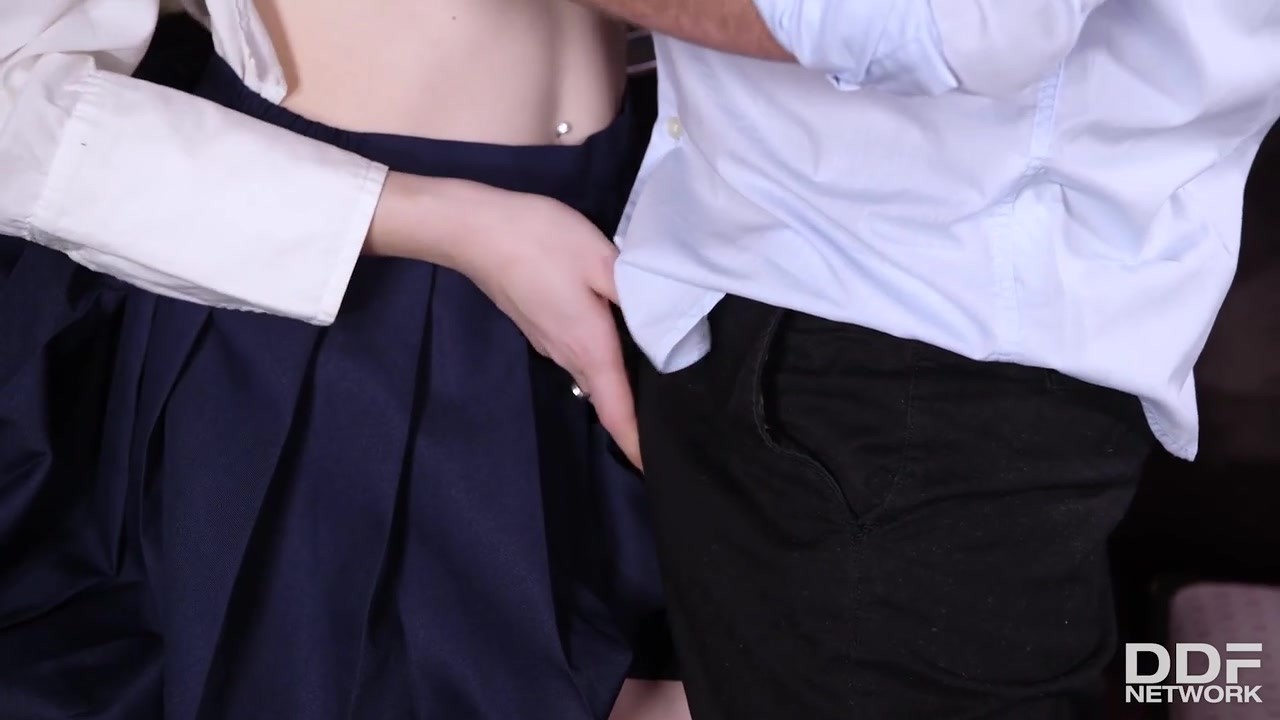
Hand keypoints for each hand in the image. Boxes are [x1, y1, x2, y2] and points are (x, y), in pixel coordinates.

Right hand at [457, 192, 641, 469]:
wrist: (475, 230)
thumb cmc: (540, 242)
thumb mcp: (601, 259)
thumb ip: (638, 293)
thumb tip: (667, 325)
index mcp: (589, 347)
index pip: (616, 413)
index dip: (637, 446)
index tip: (659, 471)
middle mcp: (568, 356)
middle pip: (607, 400)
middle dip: (636, 420)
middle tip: (675, 425)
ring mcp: (550, 343)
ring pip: (593, 376)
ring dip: (620, 388)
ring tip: (657, 385)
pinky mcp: (540, 326)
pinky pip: (580, 355)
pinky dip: (604, 361)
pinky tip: (622, 340)